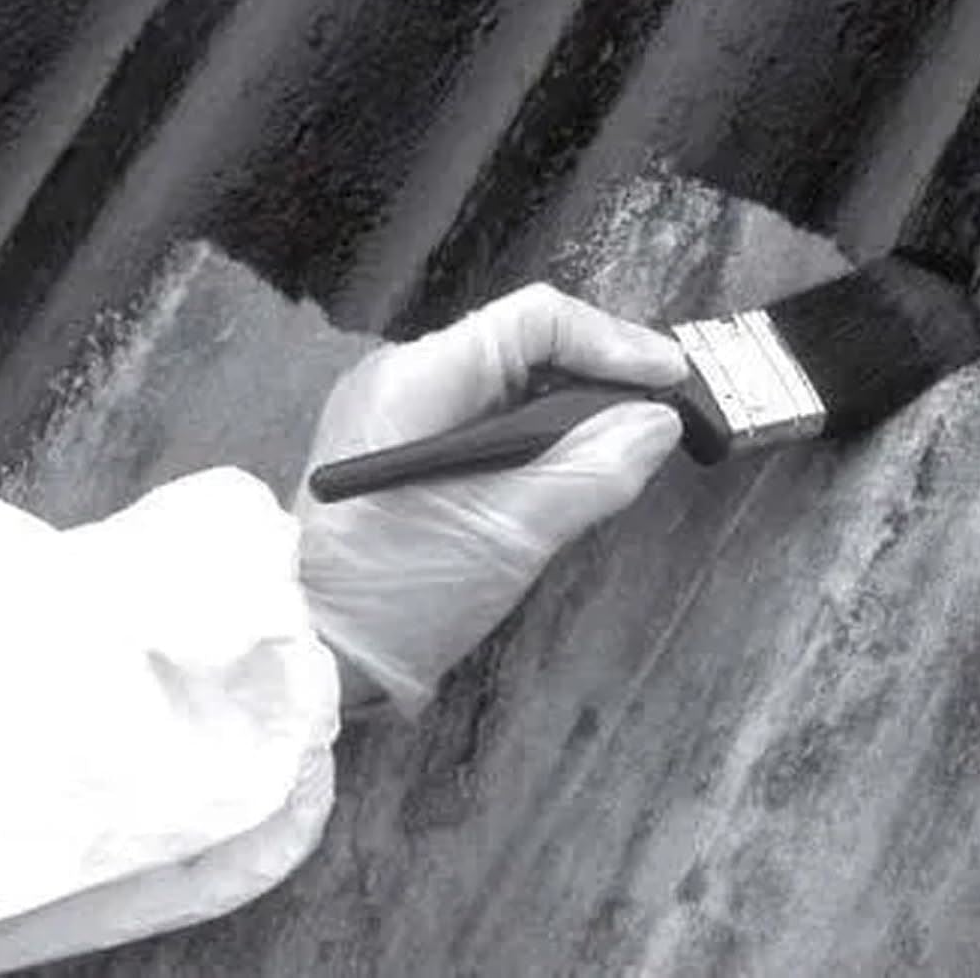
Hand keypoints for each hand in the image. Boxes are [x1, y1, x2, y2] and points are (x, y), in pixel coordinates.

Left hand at [294, 285, 685, 716]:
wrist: (309, 660)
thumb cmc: (396, 596)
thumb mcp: (506, 537)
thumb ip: (590, 471)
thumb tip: (657, 421)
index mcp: (417, 379)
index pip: (533, 320)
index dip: (612, 340)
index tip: (669, 378)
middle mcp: (404, 376)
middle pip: (524, 344)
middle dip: (600, 372)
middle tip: (661, 409)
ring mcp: (400, 412)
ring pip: (511, 382)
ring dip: (574, 405)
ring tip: (630, 436)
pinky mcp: (405, 449)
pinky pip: (489, 417)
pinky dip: (540, 433)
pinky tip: (574, 461)